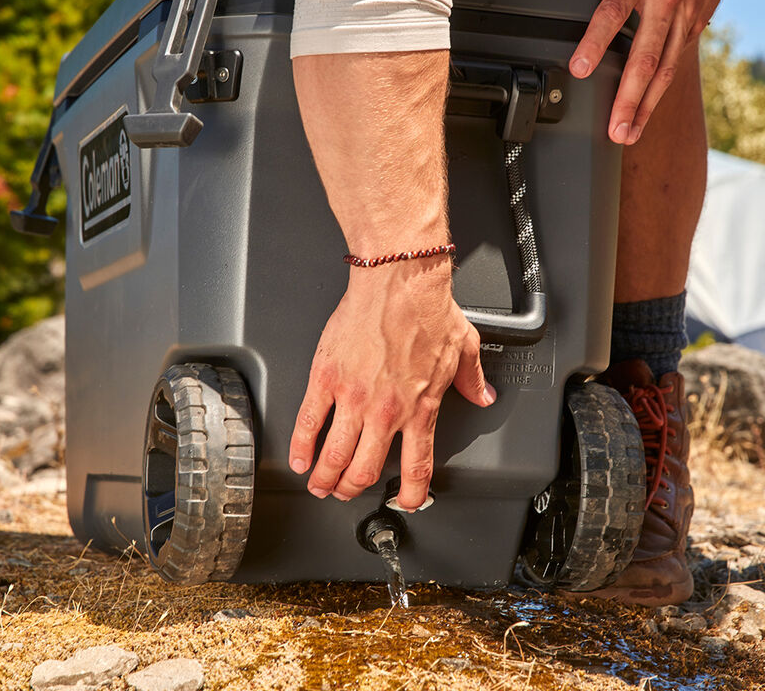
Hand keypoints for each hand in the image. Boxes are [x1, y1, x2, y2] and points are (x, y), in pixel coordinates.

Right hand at [288, 260, 496, 511]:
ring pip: (334, 455)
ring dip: (325, 478)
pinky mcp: (326, 378)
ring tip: (319, 486)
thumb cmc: (428, 310)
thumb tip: (483, 394)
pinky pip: (308, 422)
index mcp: (420, 408)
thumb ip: (472, 379)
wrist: (398, 282)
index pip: (416, 466)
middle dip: (353, 490)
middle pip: (365, 470)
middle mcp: (386, 412)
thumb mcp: (464, 347)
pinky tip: (300, 458)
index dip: (412, 493)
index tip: (406, 500)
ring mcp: (352, 398)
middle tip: (346, 492)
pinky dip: (300, 446)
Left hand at [566, 0, 743, 144]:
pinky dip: (657, 94)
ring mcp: (684, 15)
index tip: (580, 69)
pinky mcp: (695, 27)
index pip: (615, 10)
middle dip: (628, 97)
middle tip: (613, 128)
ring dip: (644, 107)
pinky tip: (642, 115)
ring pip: (664, 70)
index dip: (596, 41)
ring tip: (627, 134)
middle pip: (646, 56)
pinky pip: (673, 66)